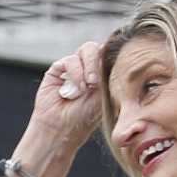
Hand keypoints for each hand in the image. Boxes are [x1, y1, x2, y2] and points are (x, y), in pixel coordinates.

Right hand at [13, 39, 105, 176]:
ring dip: (90, 66)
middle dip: (101, 62)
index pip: (112, 54)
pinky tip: (76, 89)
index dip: (116, 56)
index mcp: (104, 72)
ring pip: (87, 49)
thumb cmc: (85, 118)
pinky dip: (75, 72)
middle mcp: (89, 67)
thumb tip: (115, 57)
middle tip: (97, 82)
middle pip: (101, 47)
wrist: (62, 129)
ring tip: (89, 85)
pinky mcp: (58, 69)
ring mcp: (74, 67)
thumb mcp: (105, 94)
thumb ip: (110, 75)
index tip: (118, 71)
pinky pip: (70, 60)